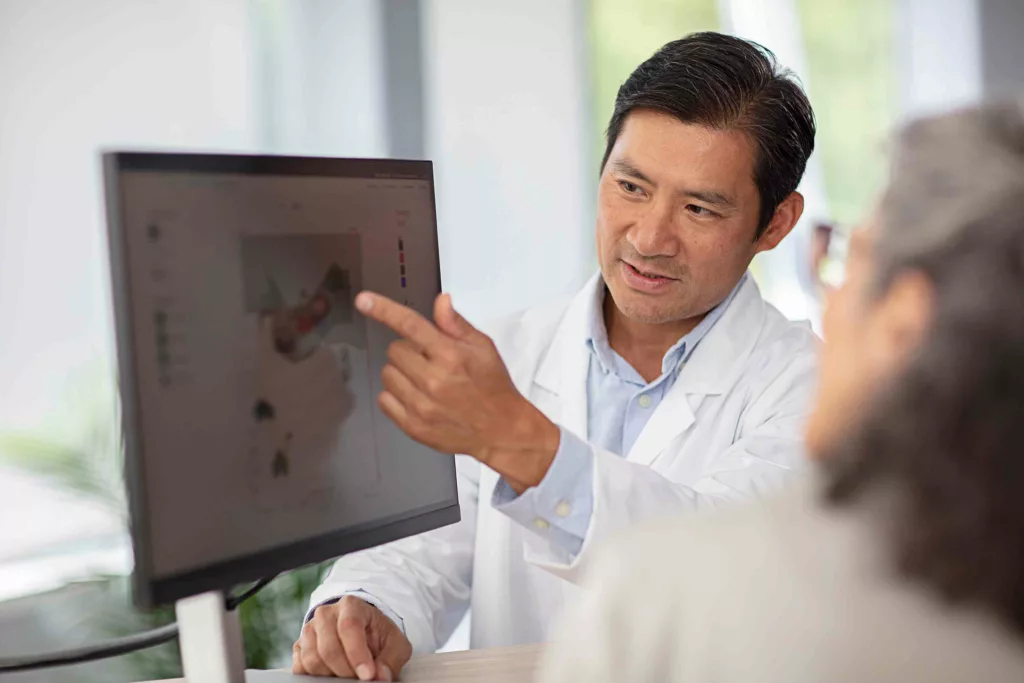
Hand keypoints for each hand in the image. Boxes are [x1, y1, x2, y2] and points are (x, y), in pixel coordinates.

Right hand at [292, 596, 411, 680]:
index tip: (368, 675)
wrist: (363, 631)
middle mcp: (326, 614)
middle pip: (328, 648)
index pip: (349, 627)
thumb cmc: (378, 636)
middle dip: (346, 670)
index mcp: (351, 605)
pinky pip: (300, 667)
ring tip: (348, 676)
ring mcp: (309, 629)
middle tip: (360, 679)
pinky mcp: (300, 646)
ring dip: (331, 675)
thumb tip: (379, 677)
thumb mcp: (395, 644)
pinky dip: (315, 677)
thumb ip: (391, 659)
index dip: (357, 654)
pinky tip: (332, 675)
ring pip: (312, 659)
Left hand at [356, 291, 559, 491]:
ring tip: (426, 381)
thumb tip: (440, 301)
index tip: (364, 301)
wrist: (500, 430)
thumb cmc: (492, 385)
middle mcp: (432, 379)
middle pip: (395, 350)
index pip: (410, 325)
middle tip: (432, 361)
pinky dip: (396, 395)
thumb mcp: (483, 348)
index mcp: (450, 355)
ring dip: (402, 373)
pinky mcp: (412, 426)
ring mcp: (420, 405)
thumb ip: (456, 325)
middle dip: (410, 351)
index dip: (384, 310)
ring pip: (387, 374)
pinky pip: (384, 399)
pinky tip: (417, 397)